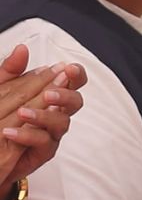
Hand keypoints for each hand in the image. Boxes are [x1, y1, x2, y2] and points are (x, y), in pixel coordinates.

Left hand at [0, 45, 86, 188]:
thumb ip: (10, 70)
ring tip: (22, 112)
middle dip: (65, 94)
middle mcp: (56, 112)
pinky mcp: (43, 150)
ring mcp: (51, 132)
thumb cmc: (0, 116)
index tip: (68, 68)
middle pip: (75, 101)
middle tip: (49, 92)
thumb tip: (22, 49)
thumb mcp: (0, 90)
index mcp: (50, 93)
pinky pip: (43, 142)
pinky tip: (9, 131)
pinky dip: (27, 135)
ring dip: (44, 115)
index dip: (76, 74)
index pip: (72, 80)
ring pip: (62, 122)